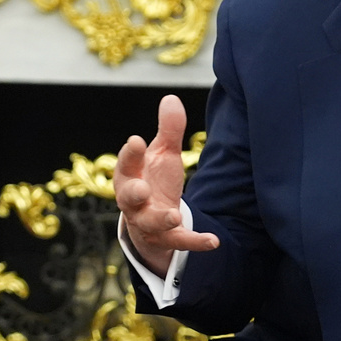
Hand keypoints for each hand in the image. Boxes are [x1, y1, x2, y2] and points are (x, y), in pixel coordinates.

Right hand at [114, 94, 218, 275]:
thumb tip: (171, 98)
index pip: (126, 164)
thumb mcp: (163, 154)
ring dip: (162, 220)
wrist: (152, 217)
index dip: (129, 154)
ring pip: (150, 223)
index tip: (136, 140)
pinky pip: (179, 242)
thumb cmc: (153, 179)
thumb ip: (168, 130)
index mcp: (130, 176)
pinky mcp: (166, 238)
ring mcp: (148, 222)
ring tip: (175, 216)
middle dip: (133, 194)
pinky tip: (214, 241)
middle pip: (128, 198)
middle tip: (141, 189)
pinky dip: (195, 242)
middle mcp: (134, 201)